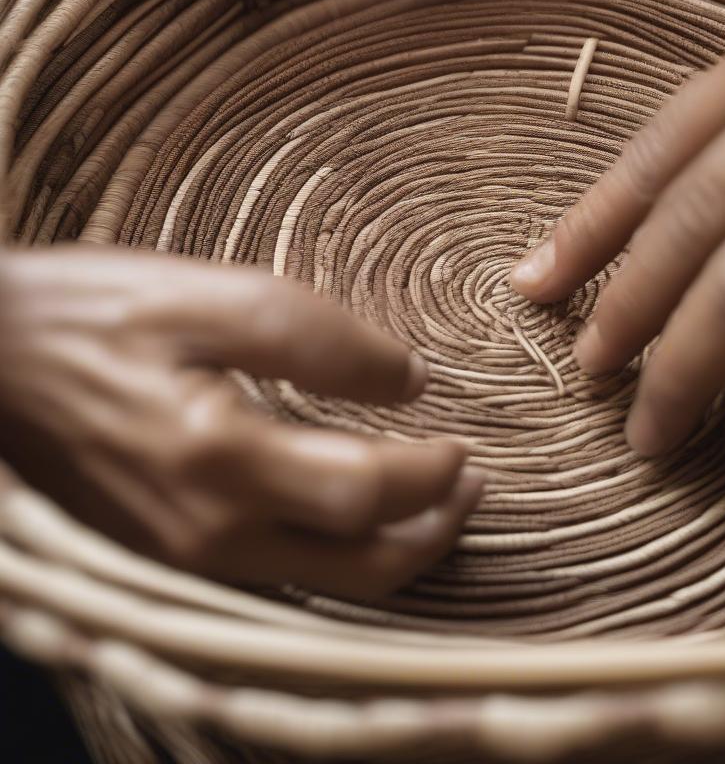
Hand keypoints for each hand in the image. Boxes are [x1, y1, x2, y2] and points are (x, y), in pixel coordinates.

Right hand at [0, 246, 482, 598]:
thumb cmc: (94, 317)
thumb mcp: (207, 295)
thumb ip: (316, 338)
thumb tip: (407, 378)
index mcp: (217, 458)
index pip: (363, 493)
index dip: (429, 473)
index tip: (462, 441)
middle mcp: (207, 531)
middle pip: (358, 566)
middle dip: (432, 530)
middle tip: (473, 486)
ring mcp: (188, 554)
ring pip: (326, 586)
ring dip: (395, 552)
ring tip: (437, 508)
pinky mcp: (174, 552)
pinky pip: (285, 577)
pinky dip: (342, 554)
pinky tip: (359, 517)